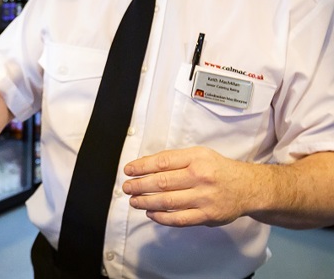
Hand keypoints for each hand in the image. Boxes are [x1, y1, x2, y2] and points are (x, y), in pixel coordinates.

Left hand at [122, 146, 250, 226]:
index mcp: (196, 158)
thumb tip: (145, 165)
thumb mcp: (199, 154)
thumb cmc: (217, 169)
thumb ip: (174, 159)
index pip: (162, 161)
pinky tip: (151, 213)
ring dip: (146, 202)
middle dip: (139, 185)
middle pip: (162, 182)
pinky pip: (179, 219)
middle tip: (126, 187)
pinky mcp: (207, 216)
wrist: (247, 187)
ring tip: (134, 201)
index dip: (142, 166)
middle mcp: (200, 177)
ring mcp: (204, 198)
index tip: (128, 170)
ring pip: (168, 202)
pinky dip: (162, 218)